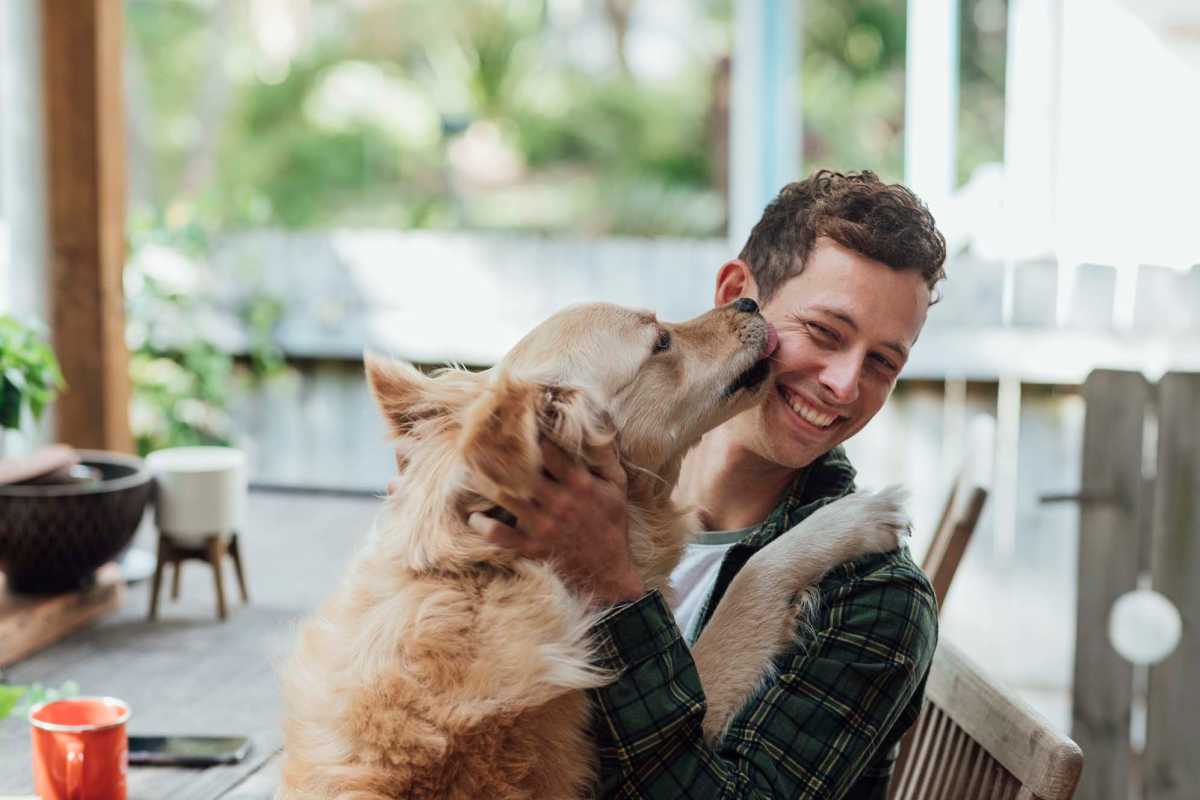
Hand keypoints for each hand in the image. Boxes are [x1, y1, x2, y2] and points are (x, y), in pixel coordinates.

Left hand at [467, 438, 644, 606]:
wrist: (608, 571)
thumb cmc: (612, 523)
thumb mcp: (617, 486)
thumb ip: (606, 457)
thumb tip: (597, 429)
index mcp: (579, 484)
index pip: (550, 452)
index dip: (533, 436)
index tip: (520, 427)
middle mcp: (558, 502)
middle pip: (520, 471)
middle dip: (502, 456)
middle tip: (484, 443)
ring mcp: (542, 526)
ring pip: (505, 497)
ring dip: (487, 483)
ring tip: (474, 470)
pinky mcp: (531, 546)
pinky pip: (498, 534)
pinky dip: (483, 525)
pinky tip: (475, 516)